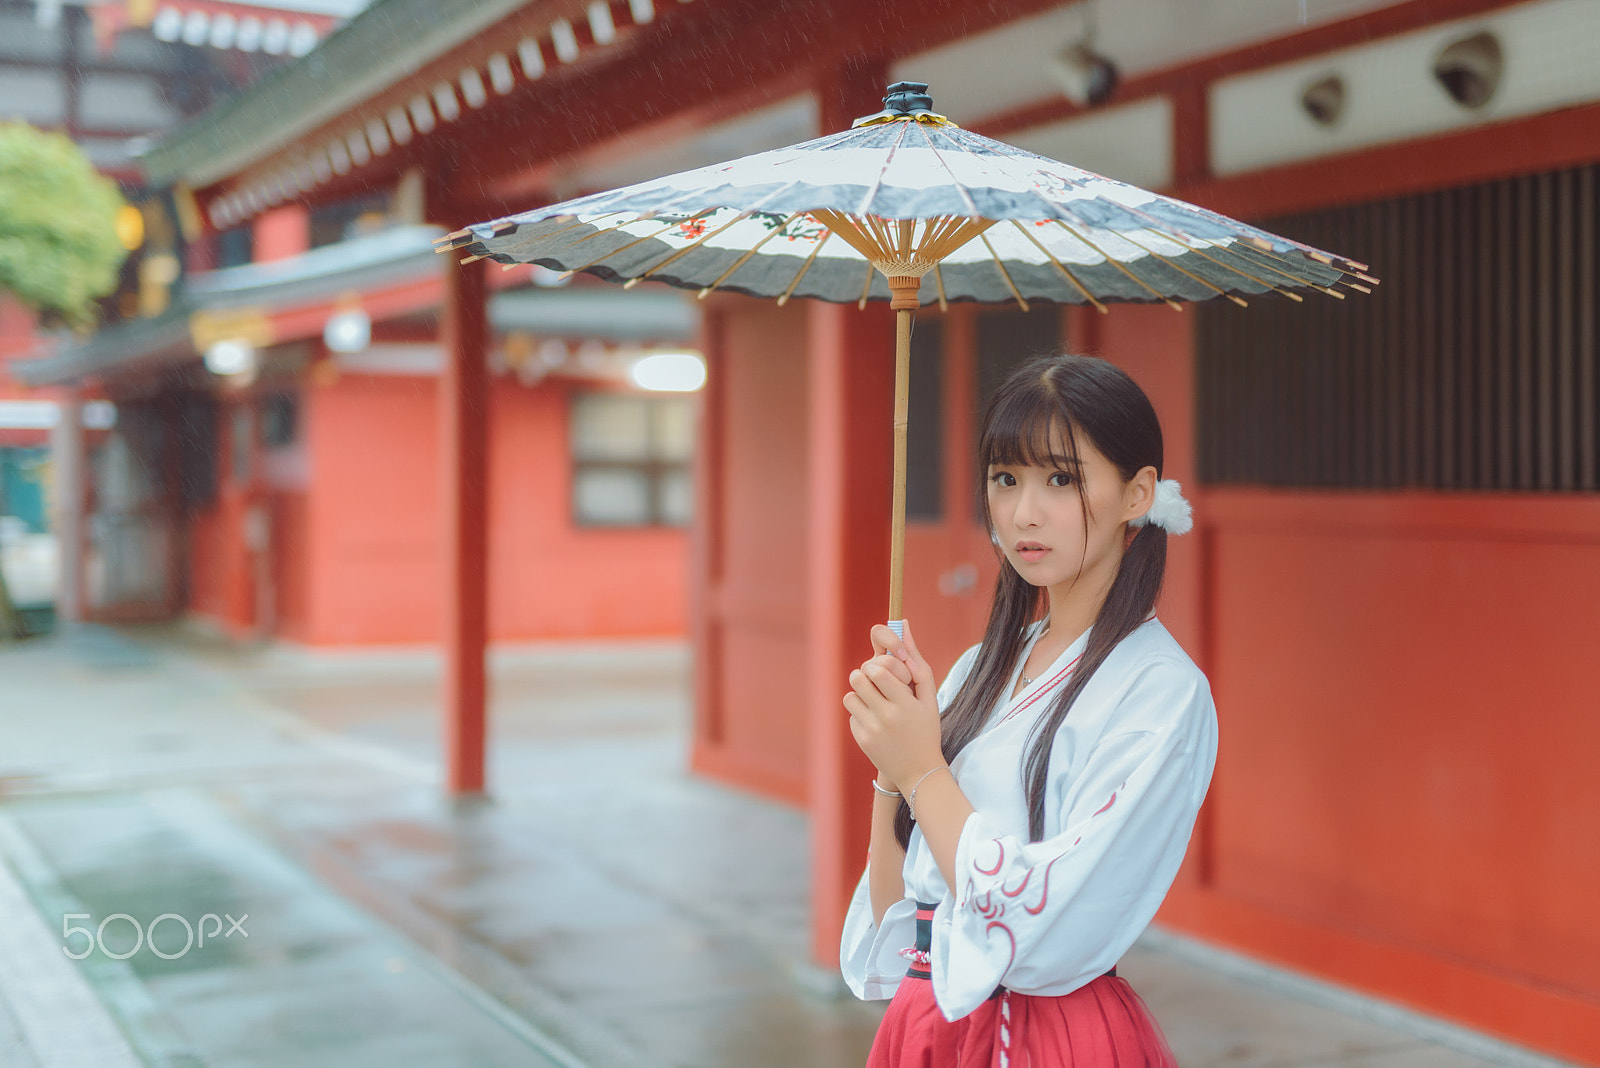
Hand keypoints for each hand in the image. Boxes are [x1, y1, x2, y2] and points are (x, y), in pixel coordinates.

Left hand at [843, 619, 941, 788]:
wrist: (919, 771)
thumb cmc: (926, 728)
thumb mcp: (928, 696)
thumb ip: (916, 660)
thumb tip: (904, 623)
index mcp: (906, 704)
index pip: (878, 670)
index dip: (878, 666)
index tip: (886, 672)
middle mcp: (886, 717)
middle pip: (859, 678)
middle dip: (866, 675)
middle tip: (876, 682)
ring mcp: (872, 730)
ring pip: (850, 695)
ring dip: (860, 694)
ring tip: (876, 701)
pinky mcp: (861, 739)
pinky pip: (851, 714)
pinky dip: (861, 713)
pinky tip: (876, 723)